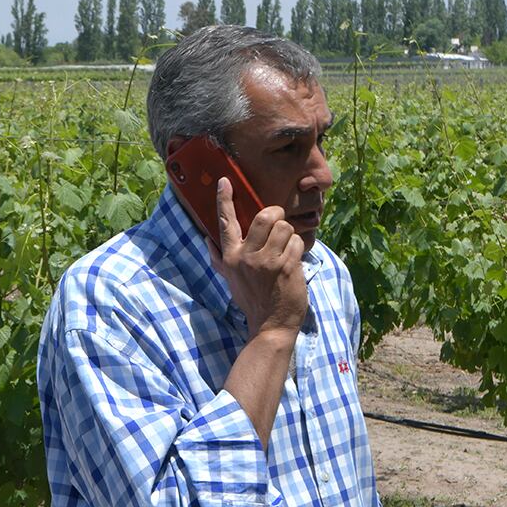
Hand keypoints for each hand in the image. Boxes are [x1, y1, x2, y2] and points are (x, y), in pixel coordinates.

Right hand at [207, 177, 307, 337]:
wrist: (270, 325)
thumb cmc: (252, 300)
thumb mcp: (231, 280)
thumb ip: (220, 259)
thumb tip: (207, 241)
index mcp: (231, 258)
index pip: (225, 223)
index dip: (225, 200)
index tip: (225, 181)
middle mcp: (246, 257)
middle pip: (265, 216)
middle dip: (277, 215)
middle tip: (279, 225)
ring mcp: (267, 262)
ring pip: (285, 227)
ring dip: (290, 236)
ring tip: (285, 252)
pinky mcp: (286, 267)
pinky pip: (297, 242)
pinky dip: (299, 250)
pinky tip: (292, 264)